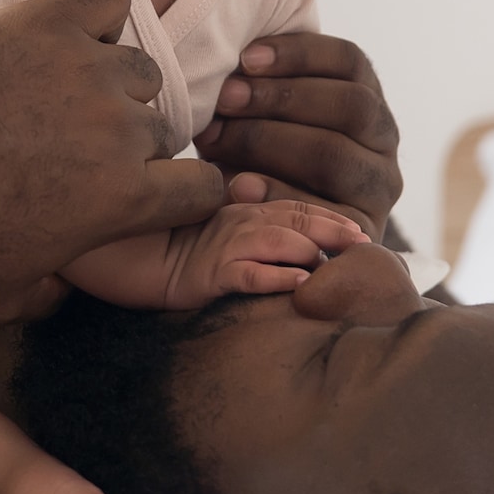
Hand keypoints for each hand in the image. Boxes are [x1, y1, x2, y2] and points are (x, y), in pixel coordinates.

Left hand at [0, 0, 225, 325]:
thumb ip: (49, 296)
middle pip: (162, 127)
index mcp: (122, 200)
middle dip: (130, 141)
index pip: (204, 189)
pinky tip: (63, 33)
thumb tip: (65, 286)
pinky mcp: (47, 20)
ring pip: (138, 66)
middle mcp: (120, 131)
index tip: (149, 189)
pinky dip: (95, 11)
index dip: (181, 194)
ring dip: (111, 80)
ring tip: (60, 92)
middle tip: (75, 145)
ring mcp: (86, 68)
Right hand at [160, 200, 369, 309]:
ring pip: (278, 241)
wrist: (129, 259)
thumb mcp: (221, 237)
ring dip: (311, 251)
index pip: (297, 208)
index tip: (360, 232)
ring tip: (336, 267)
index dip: (331, 218)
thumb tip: (301, 249)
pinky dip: (277, 277)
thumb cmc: (176, 251)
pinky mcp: (209, 273)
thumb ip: (254, 232)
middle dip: (334, 232)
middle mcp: (240, 222)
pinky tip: (301, 284)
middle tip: (364, 245)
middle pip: (296, 220)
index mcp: (246, 211)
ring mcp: (225, 245)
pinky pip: (249, 273)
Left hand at [192, 32, 401, 236]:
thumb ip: (258, 85)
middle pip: (350, 105)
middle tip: (225, 99)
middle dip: (281, 98)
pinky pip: (324, 211)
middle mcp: (384, 141)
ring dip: (269, 142)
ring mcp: (379, 188)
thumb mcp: (266, 115)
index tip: (245, 58)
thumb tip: (231, 63)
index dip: (298, 54)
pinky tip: (236, 185)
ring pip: (335, 154)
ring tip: (217, 138)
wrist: (281, 238)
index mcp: (369, 99)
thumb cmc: (260, 157)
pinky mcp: (363, 231)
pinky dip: (275, 194)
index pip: (350, 62)